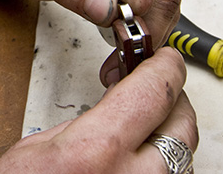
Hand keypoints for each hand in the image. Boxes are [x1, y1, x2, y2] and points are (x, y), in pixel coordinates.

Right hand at [0, 48, 197, 173]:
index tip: (162, 58)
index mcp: (98, 150)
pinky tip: (141, 156)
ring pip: (185, 156)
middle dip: (173, 98)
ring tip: (144, 122)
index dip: (165, 67)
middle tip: (152, 86)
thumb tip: (117, 107)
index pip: (156, 91)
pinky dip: (162, 163)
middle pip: (183, 124)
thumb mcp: (38, 147)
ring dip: (170, 133)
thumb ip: (87, 123)